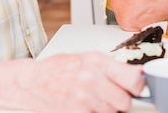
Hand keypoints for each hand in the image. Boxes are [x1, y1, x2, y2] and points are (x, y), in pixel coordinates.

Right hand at [19, 52, 144, 112]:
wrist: (29, 83)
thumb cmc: (56, 70)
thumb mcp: (85, 59)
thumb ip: (111, 67)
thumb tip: (137, 74)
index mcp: (97, 62)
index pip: (133, 80)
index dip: (137, 88)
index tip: (135, 89)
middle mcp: (91, 79)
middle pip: (124, 102)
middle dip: (121, 102)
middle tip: (111, 97)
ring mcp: (83, 98)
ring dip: (107, 110)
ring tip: (93, 100)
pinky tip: (86, 107)